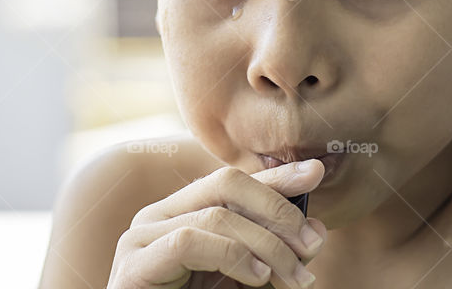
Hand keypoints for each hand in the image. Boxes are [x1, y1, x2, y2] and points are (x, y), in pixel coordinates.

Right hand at [106, 159, 326, 288]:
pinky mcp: (135, 264)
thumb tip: (316, 231)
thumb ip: (271, 255)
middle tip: (311, 244)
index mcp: (179, 214)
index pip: (232, 183)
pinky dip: (232, 255)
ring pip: (216, 215)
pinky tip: (258, 275)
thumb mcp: (242, 280)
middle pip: (225, 184)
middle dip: (276, 209)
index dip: (274, 176)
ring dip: (267, 244)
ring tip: (295, 277)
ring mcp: (141, 237)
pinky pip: (189, 241)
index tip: (315, 173)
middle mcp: (157, 216)